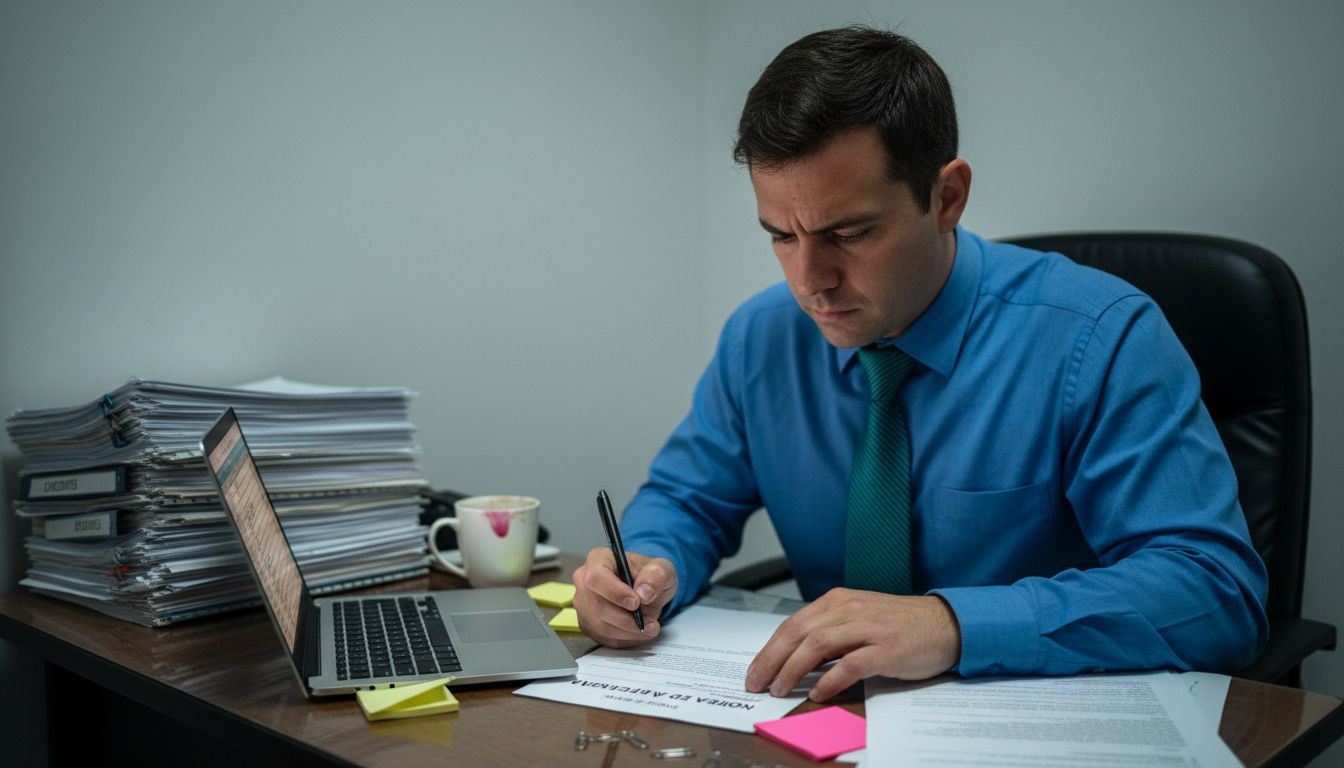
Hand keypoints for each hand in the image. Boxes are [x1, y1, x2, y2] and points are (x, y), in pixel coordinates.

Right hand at [572, 547, 677, 647]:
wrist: (645, 590)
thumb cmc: (648, 575)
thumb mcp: (661, 569)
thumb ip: (656, 575)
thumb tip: (644, 592)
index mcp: (598, 559)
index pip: (596, 577)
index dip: (614, 592)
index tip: (636, 603)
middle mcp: (584, 581)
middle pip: (596, 605)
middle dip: (626, 619)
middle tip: (651, 623)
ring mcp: (583, 604)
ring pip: (600, 625)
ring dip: (628, 632)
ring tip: (651, 628)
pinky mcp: (588, 624)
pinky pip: (603, 638)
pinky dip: (625, 639)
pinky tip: (639, 633)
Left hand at [745, 589, 960, 701]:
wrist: (945, 623)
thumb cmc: (899, 625)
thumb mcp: (858, 618)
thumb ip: (829, 631)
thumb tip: (794, 657)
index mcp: (838, 601)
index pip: (793, 624)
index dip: (769, 649)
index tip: (754, 671)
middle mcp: (849, 609)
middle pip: (798, 633)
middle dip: (771, 660)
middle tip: (757, 683)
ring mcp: (869, 628)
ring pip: (818, 645)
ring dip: (793, 669)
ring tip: (780, 689)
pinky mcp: (887, 649)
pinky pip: (851, 664)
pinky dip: (830, 680)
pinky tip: (818, 693)